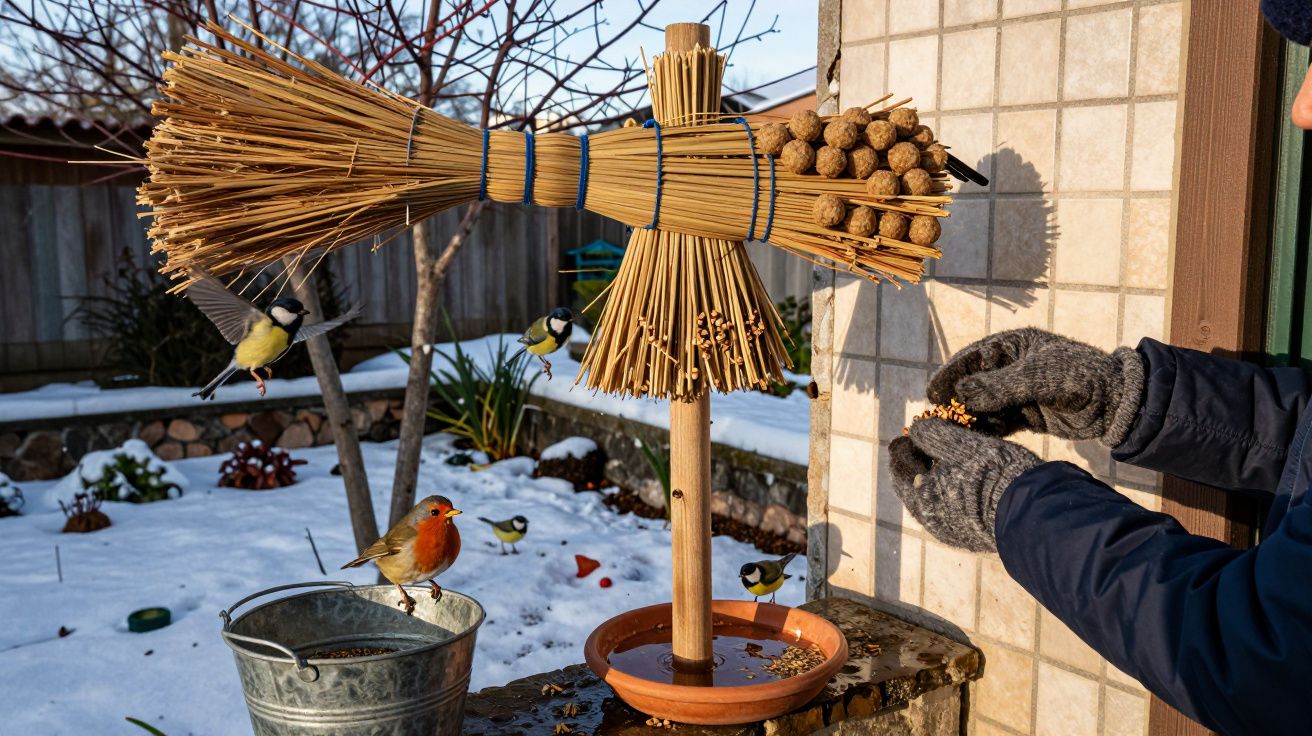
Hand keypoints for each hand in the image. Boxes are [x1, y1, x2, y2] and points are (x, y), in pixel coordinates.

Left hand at [888, 418, 1040, 552]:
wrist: (1037, 514)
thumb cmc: (996, 475)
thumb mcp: (963, 445)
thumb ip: (933, 434)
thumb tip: (916, 428)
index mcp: (922, 501)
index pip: (899, 468)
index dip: (904, 446)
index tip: (911, 432)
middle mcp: (934, 522)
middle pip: (917, 485)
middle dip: (921, 461)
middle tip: (930, 440)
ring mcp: (956, 532)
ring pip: (938, 497)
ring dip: (939, 476)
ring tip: (951, 455)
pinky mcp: (976, 536)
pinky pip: (956, 510)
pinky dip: (955, 491)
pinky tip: (968, 477)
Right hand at [927, 328, 1144, 446]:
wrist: (1119, 403)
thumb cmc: (1082, 377)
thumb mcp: (1040, 376)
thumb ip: (1000, 386)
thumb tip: (960, 393)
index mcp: (1014, 346)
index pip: (973, 358)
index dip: (951, 375)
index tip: (931, 393)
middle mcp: (1012, 367)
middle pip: (974, 384)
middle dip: (956, 401)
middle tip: (936, 418)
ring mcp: (1018, 392)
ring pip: (984, 406)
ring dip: (969, 418)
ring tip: (951, 433)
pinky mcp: (1026, 415)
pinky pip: (998, 422)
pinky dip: (986, 431)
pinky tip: (972, 441)